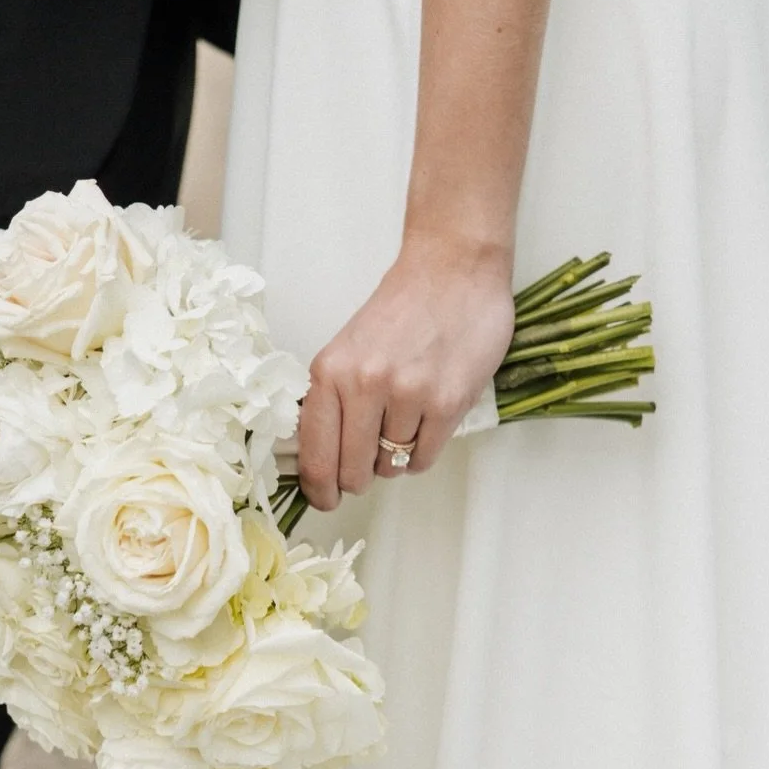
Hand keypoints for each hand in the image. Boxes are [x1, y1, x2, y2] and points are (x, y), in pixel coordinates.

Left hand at [297, 233, 513, 510]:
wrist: (453, 270)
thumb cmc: (402, 311)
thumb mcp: (347, 349)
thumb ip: (332, 399)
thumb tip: (320, 457)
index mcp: (330, 371)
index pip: (314, 455)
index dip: (319, 488)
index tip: (324, 498)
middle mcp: (364, 384)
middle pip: (352, 471)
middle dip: (358, 478)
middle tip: (367, 466)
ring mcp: (407, 395)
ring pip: (390, 466)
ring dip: (394, 458)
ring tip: (403, 423)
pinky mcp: (446, 402)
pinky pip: (424, 458)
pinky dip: (421, 452)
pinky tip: (424, 425)